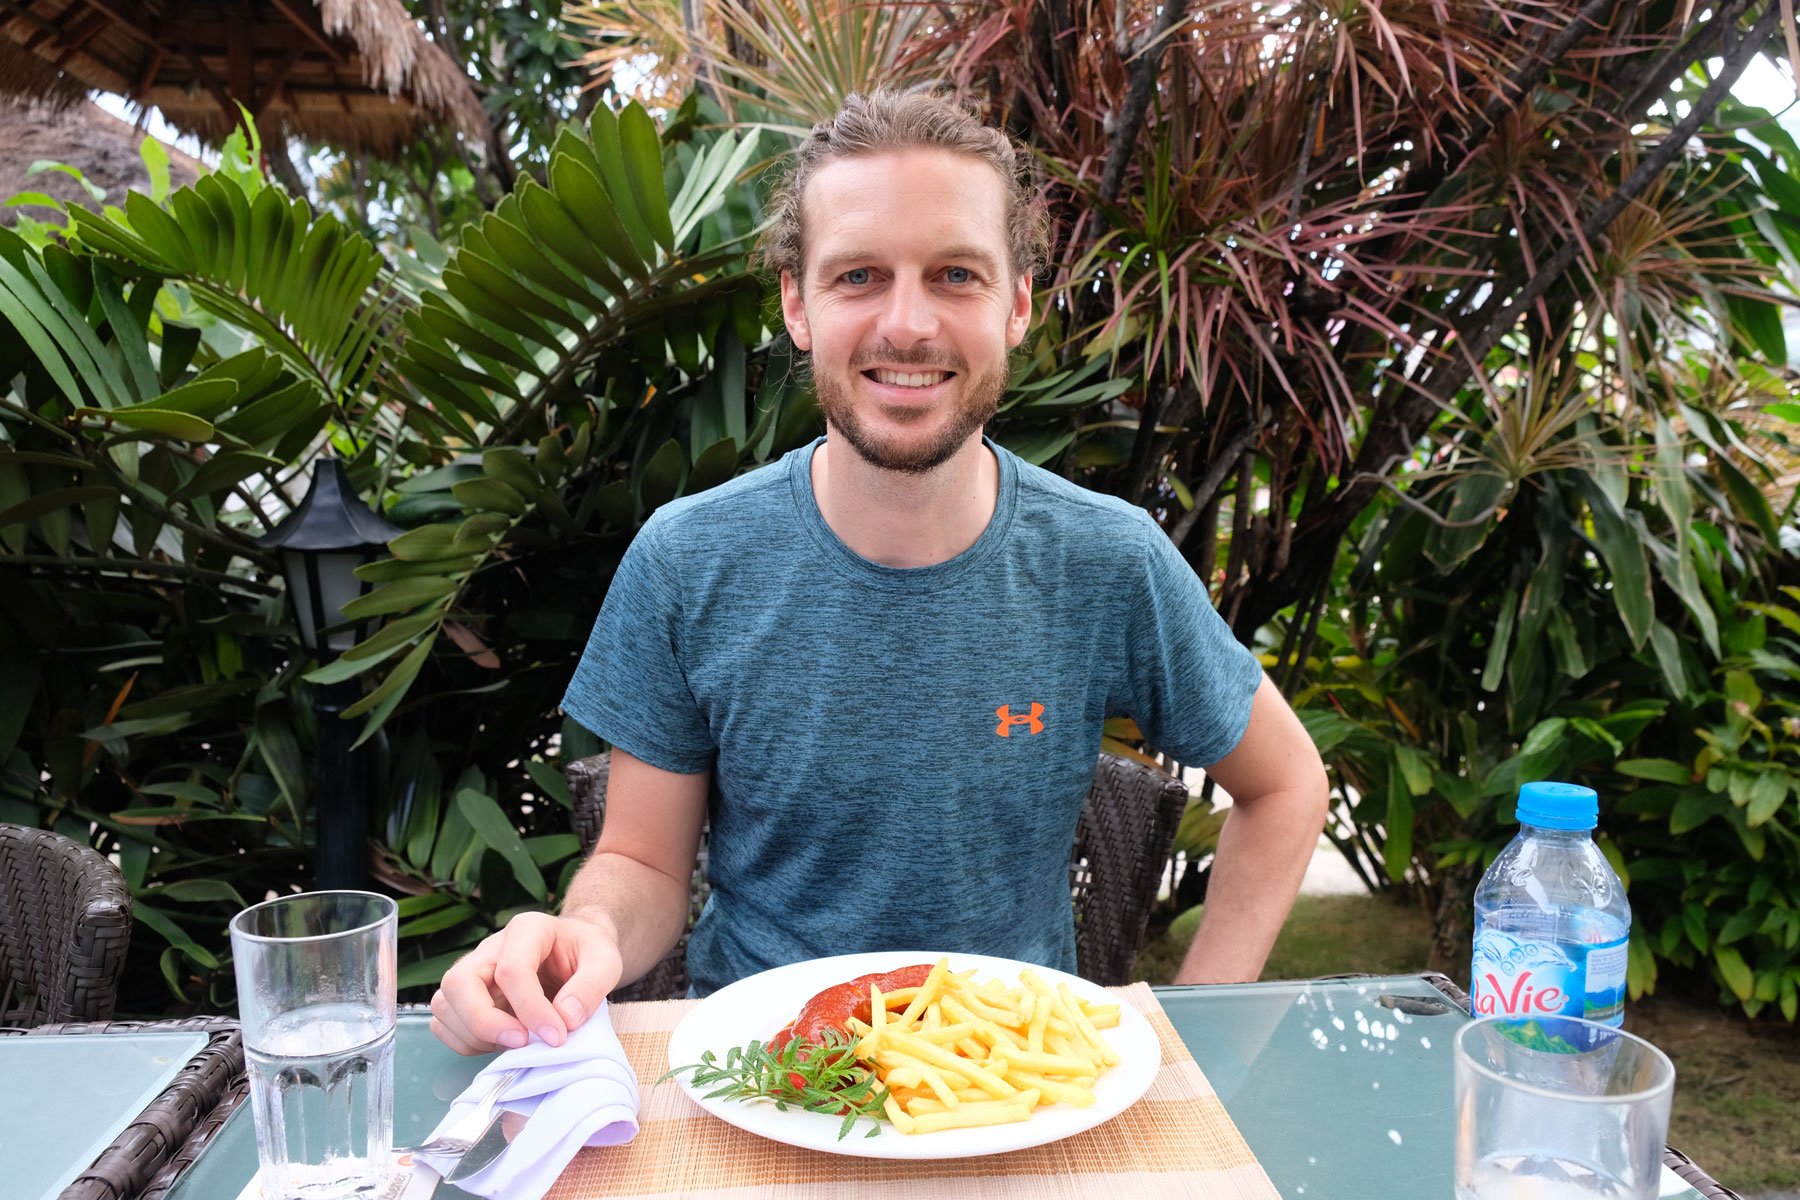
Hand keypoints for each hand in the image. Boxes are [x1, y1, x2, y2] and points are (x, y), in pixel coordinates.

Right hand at [430, 911, 621, 1054]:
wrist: (576, 950)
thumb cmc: (588, 953)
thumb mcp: (606, 962)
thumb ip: (590, 988)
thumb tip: (565, 1019)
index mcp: (527, 929)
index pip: (511, 969)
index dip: (531, 1009)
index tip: (556, 1035)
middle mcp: (491, 948)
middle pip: (459, 982)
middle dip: (484, 1021)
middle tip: (520, 1043)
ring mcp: (474, 972)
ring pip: (445, 1004)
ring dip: (474, 1035)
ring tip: (516, 1044)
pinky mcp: (467, 997)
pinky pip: (444, 1022)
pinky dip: (466, 1042)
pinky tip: (500, 1045)